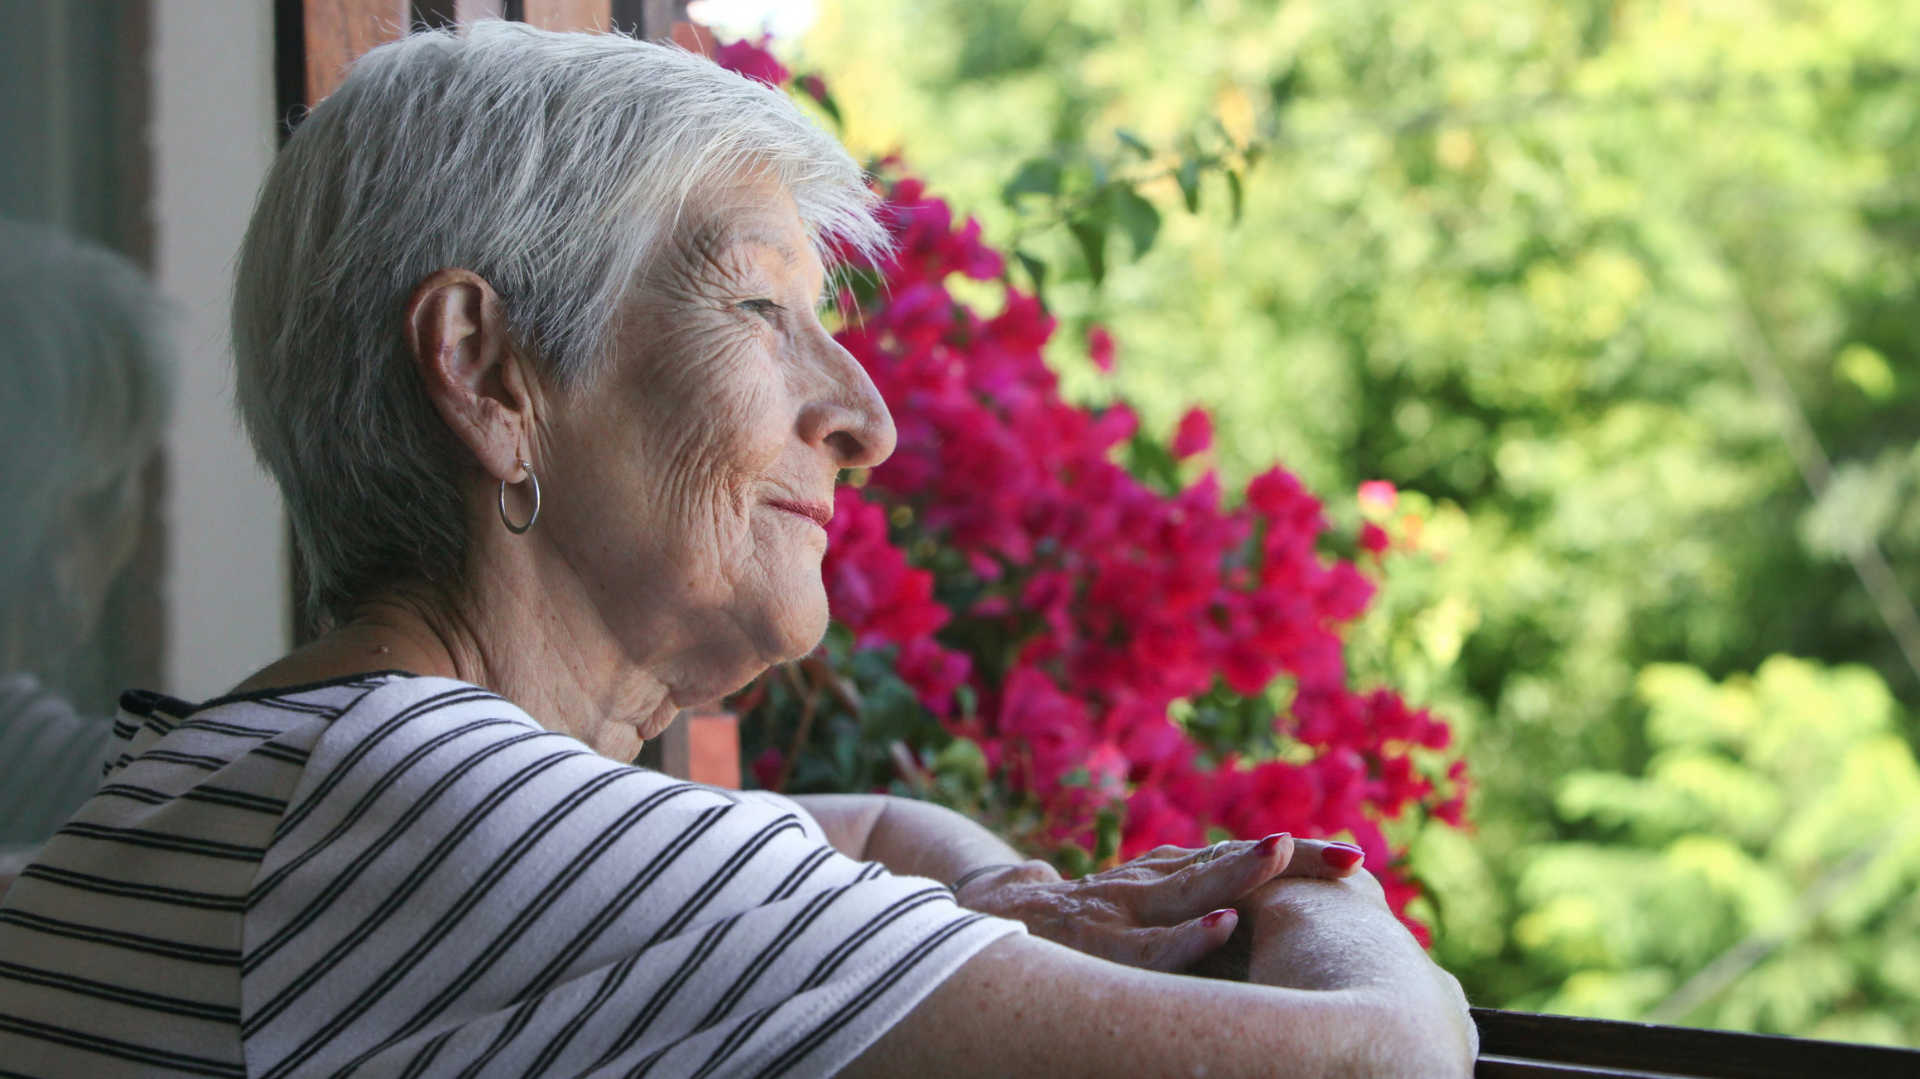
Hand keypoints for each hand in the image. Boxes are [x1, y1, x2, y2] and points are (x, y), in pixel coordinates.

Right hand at [953, 835, 1367, 971]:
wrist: (962, 918)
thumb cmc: (1054, 928)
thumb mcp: (1123, 918)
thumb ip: (1172, 915)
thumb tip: (1239, 923)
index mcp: (1159, 881)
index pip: (1238, 862)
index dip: (1295, 860)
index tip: (1356, 859)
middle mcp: (1142, 886)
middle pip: (1225, 866)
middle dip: (1291, 862)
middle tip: (1353, 857)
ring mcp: (1113, 910)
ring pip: (1185, 891)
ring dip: (1237, 873)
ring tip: (1285, 854)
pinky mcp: (1085, 941)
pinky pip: (1141, 948)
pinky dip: (1181, 938)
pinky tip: (1221, 929)